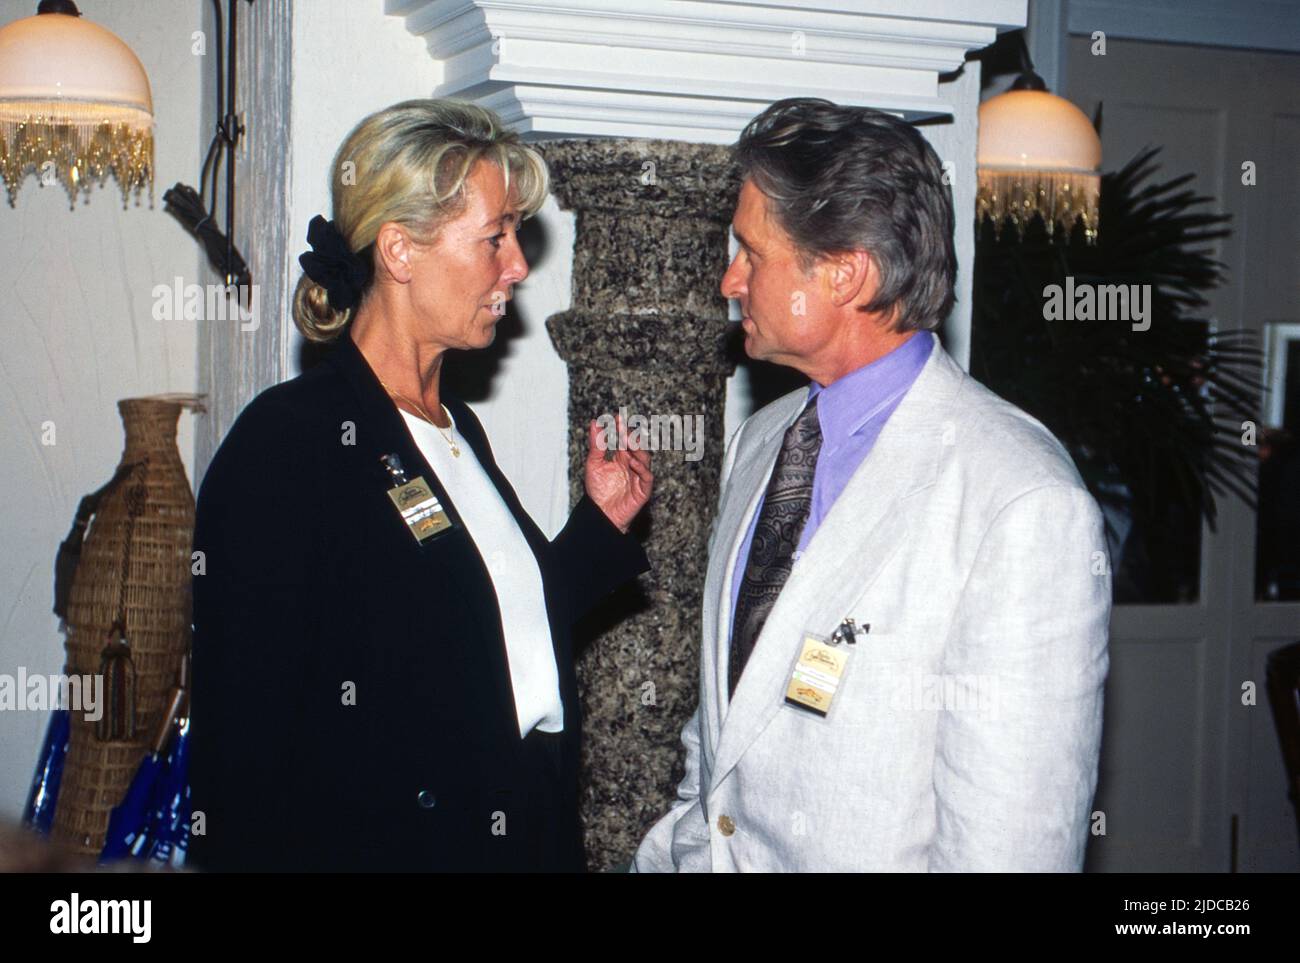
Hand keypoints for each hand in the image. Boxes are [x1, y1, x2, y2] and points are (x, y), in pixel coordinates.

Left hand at [584, 415, 652, 532]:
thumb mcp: (594, 464)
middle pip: (637, 446)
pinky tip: (631, 461)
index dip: (621, 428)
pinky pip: (647, 476)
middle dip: (631, 436)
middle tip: (623, 427)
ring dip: (636, 449)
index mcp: (622, 457)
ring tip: (626, 441)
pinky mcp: (643, 490)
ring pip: (645, 458)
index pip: (625, 439)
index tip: (617, 416)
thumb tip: (594, 422)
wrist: (601, 514)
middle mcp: (633, 464)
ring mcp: (639, 476)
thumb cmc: (598, 490)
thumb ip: (596, 444)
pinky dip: (641, 468)